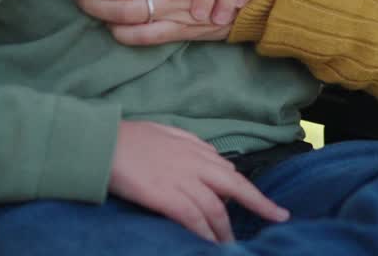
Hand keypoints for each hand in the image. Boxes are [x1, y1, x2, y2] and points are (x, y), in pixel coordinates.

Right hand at [108, 121, 288, 241]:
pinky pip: (193, 218)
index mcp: (194, 148)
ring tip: (231, 246)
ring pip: (215, 208)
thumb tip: (212, 157)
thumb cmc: (128, 137)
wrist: (101, 142)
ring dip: (225, 230)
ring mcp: (181, 180)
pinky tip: (209, 244)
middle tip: (277, 217)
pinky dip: (204, 233)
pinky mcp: (166, 196)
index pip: (228, 170)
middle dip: (259, 203)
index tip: (261, 198)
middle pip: (235, 186)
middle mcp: (194, 163)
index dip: (245, 188)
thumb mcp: (166, 132)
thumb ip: (190, 145)